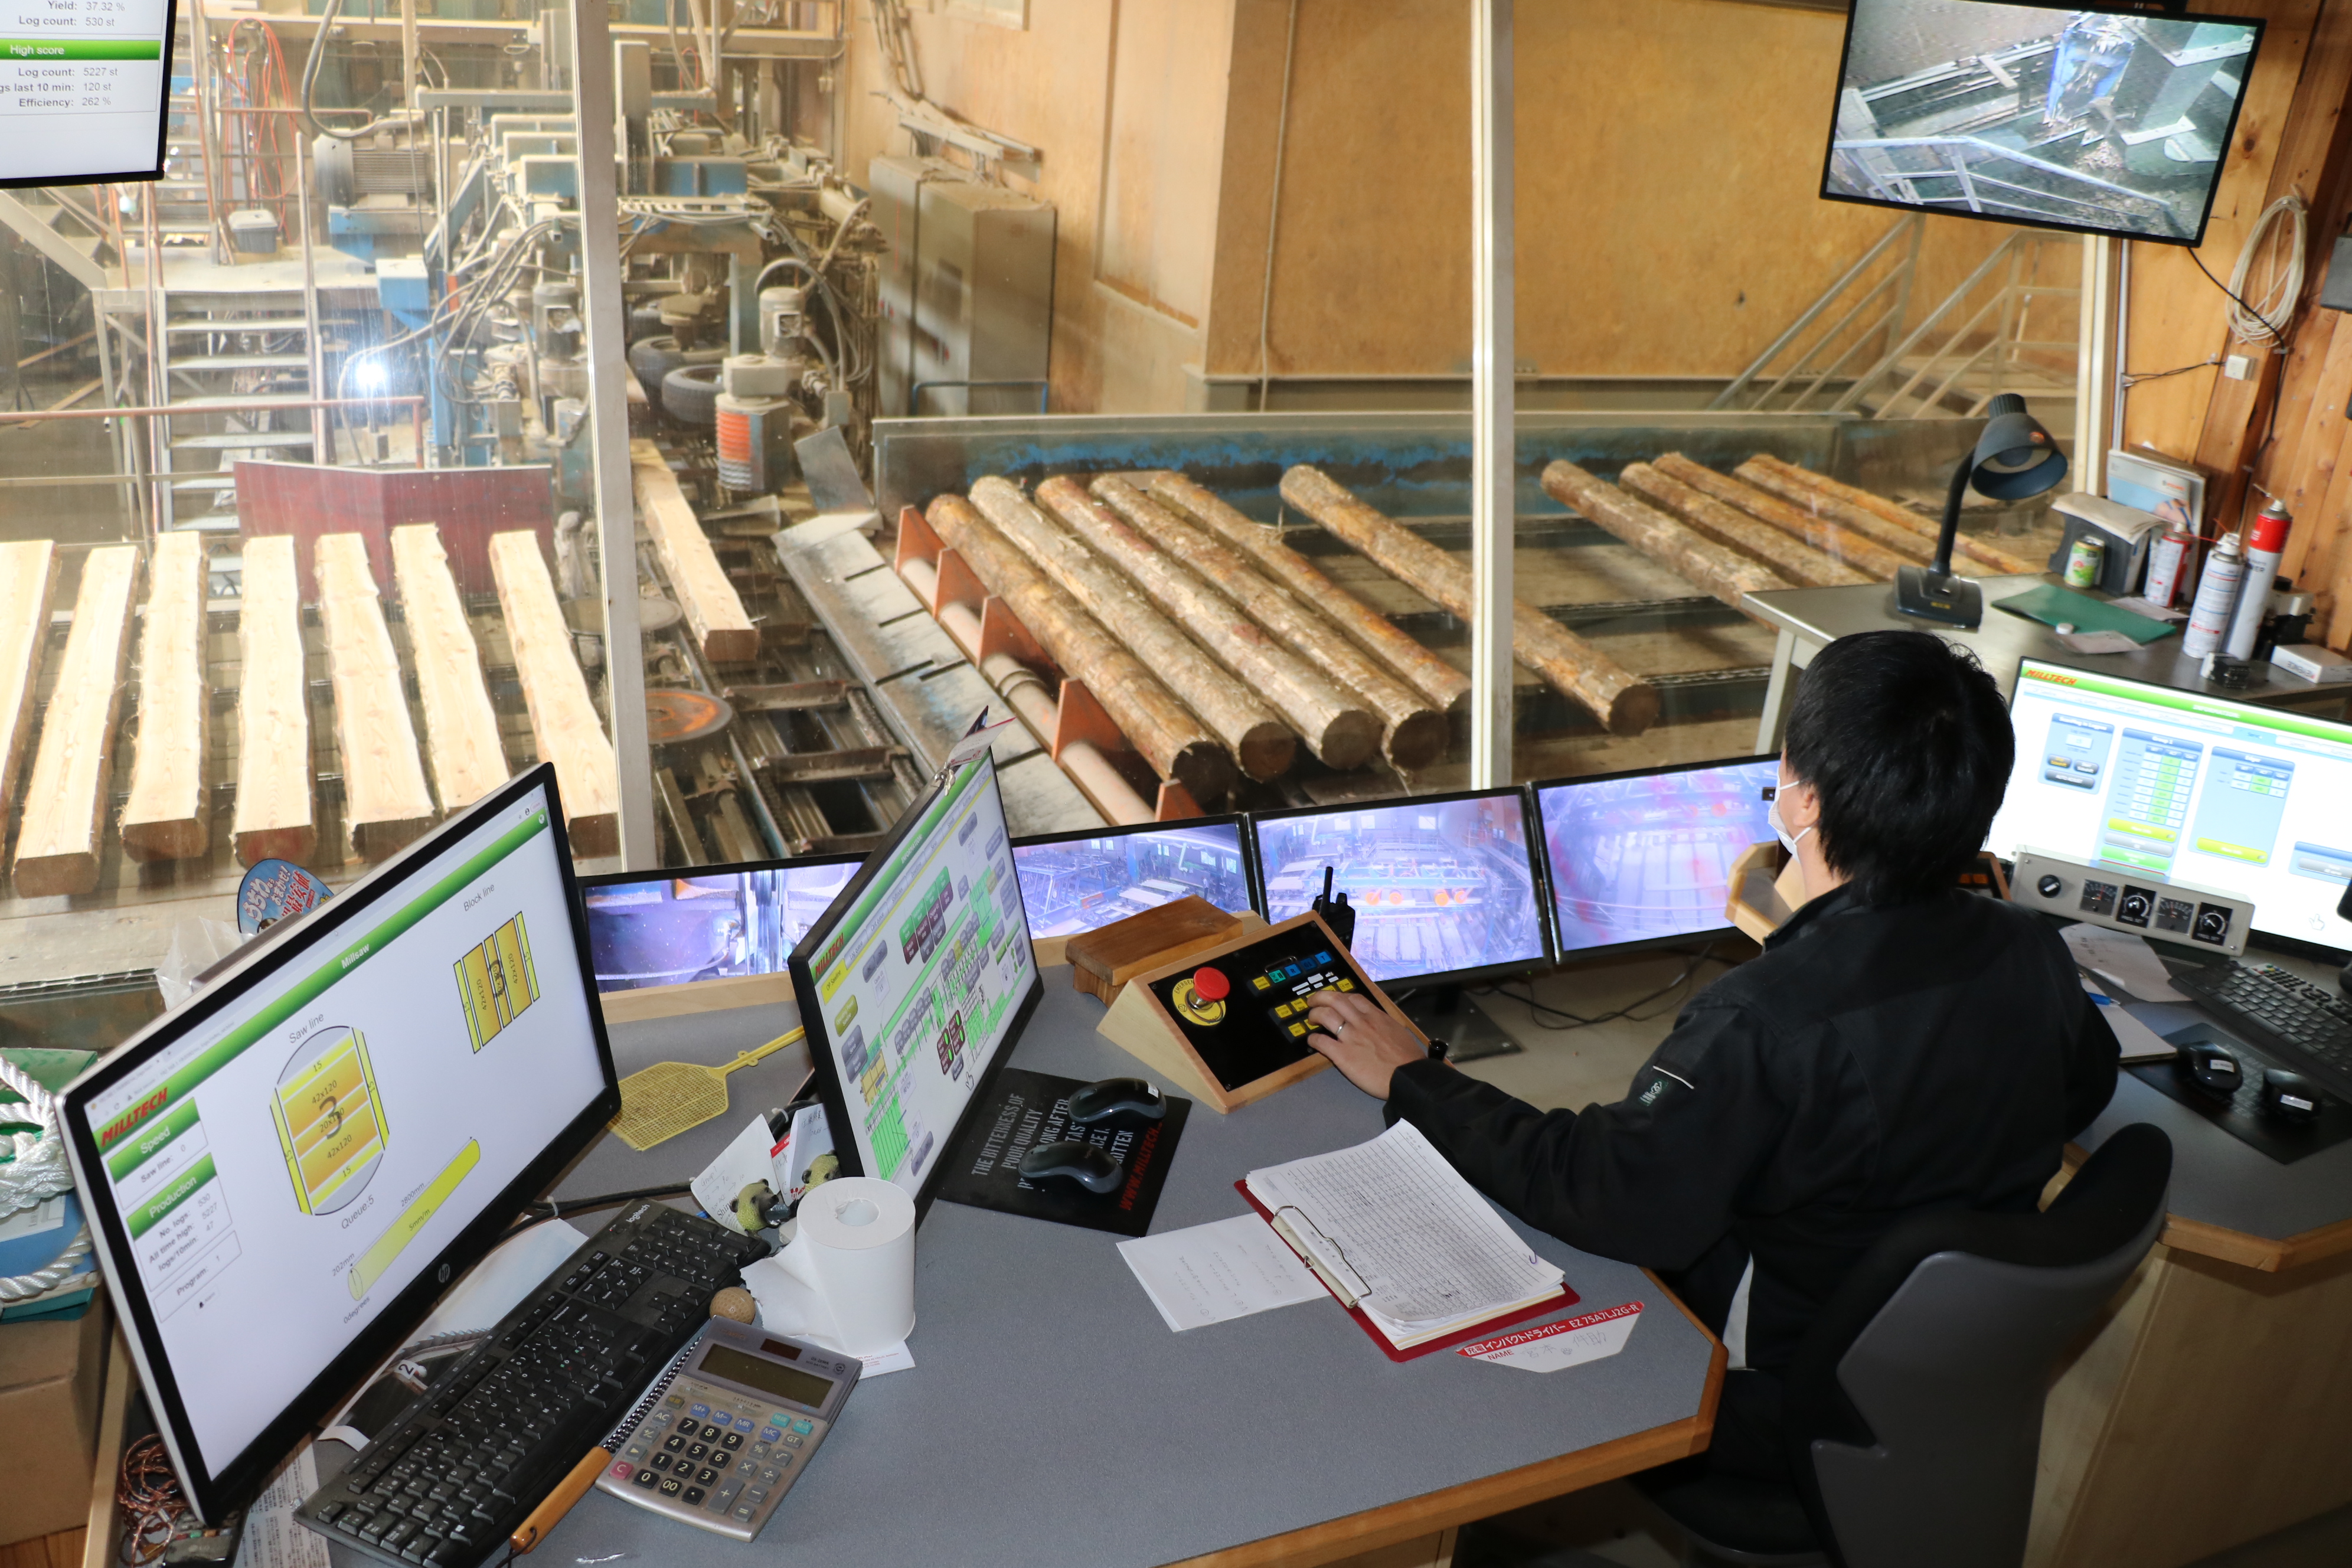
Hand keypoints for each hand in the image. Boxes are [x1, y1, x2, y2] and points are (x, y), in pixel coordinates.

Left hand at [1302, 990, 1430, 1100]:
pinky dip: (1313, 1039)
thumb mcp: (1398, 1031)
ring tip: (1311, 1019)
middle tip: (1313, 1002)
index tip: (1334, 999)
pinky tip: (1312, 1041)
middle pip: (1335, 1000)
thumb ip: (1384, 1025)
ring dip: (1314, 1015)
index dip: (1340, 996)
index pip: (1353, 998)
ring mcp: (1351, 1037)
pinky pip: (1321, 1041)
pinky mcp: (1342, 1055)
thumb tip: (1380, 1025)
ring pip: (1325, 1016)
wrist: (1408, 1076)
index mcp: (1376, 1016)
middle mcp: (1362, 1022)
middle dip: (1320, 998)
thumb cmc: (1408, 1058)